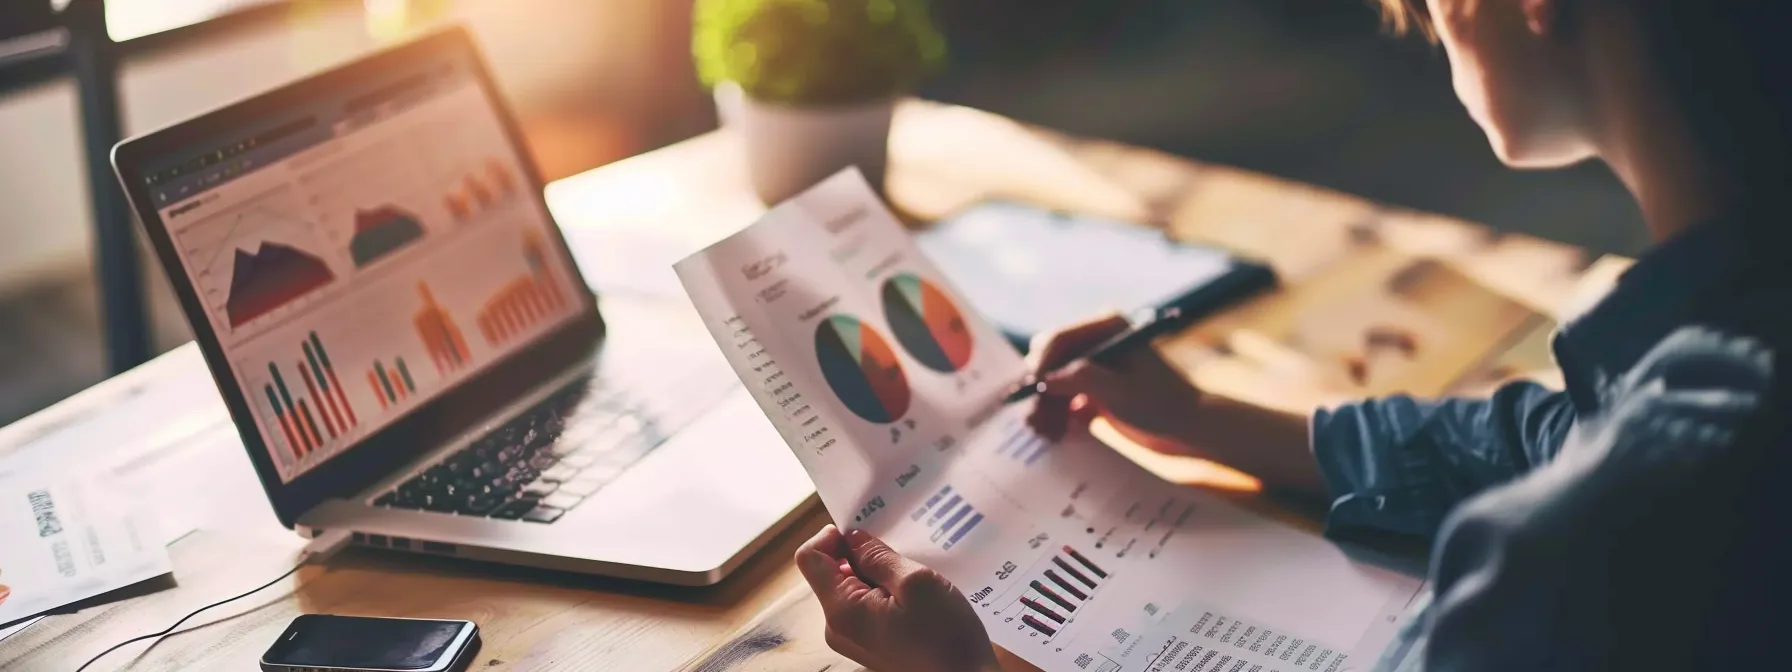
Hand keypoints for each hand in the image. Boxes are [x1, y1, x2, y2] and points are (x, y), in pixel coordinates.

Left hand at [797, 525, 998, 671]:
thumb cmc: (946, 638)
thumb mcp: (916, 583)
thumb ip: (878, 557)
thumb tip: (852, 538)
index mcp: (842, 610)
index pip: (809, 558)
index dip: (831, 536)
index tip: (866, 534)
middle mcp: (838, 627)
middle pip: (829, 572)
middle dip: (859, 556)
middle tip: (900, 554)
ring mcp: (853, 639)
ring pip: (850, 588)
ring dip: (876, 574)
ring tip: (912, 580)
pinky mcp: (870, 644)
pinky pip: (864, 606)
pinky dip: (883, 592)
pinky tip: (913, 598)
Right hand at [1023, 313, 1327, 497]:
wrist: (1190, 429)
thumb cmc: (1161, 404)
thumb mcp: (1119, 390)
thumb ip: (1080, 378)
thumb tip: (1043, 378)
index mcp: (1106, 327)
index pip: (1058, 338)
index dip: (1041, 364)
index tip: (1032, 390)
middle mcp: (1096, 341)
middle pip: (1050, 361)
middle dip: (1041, 390)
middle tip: (1035, 419)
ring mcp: (1094, 366)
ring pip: (1053, 383)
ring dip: (1046, 407)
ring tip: (1045, 433)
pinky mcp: (1094, 389)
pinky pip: (1064, 399)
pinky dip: (1059, 415)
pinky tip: (1060, 433)